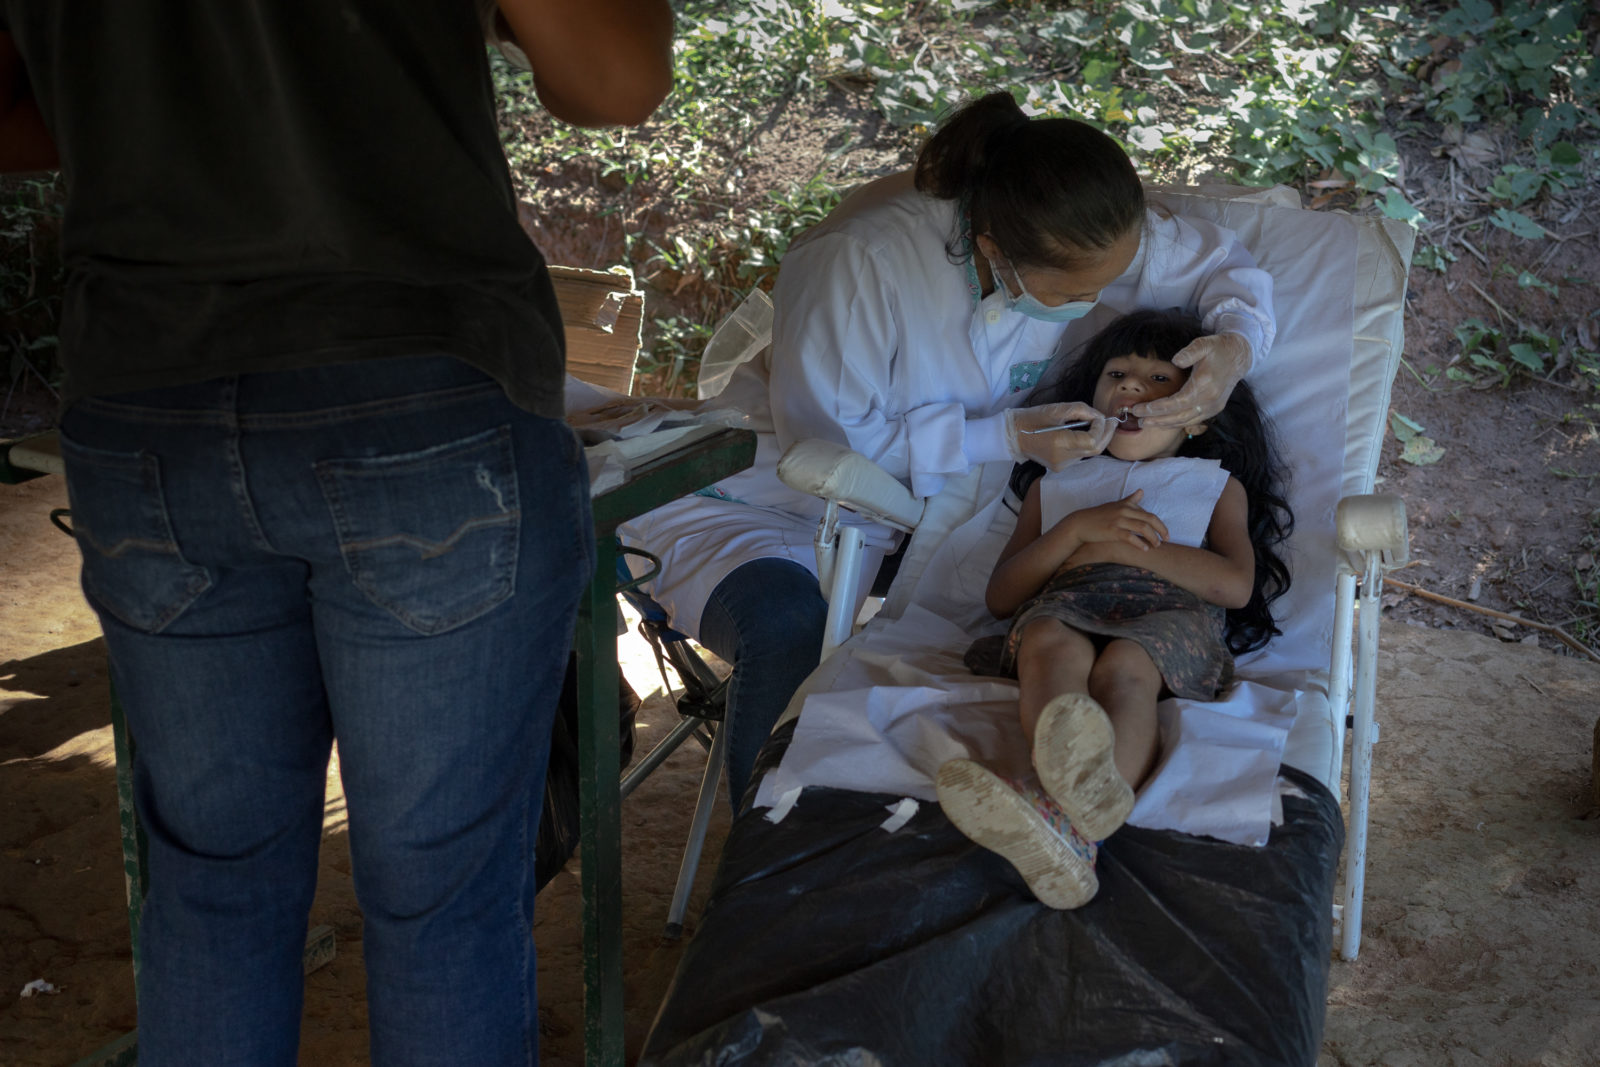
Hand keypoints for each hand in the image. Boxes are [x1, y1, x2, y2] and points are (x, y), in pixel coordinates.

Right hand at [1006, 403, 1115, 470]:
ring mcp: (1062, 465)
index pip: (1092, 440)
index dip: (1101, 428)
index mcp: (1060, 443)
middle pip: (1095, 450)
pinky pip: (1079, 455)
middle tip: (1112, 421)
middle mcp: (1063, 458)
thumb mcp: (1056, 409)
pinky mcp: (1060, 467)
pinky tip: (1083, 434)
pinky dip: (1085, 444)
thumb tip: (1099, 416)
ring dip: (1097, 439)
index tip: (1100, 416)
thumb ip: (1081, 410)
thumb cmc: (1031, 419)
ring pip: (1089, 453)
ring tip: (1098, 425)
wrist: (1012, 436)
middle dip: (1106, 435)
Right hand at [1064, 489, 1168, 550]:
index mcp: (1126, 505)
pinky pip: (1130, 537)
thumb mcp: (1114, 505)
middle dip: (1161, 530)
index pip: (1149, 514)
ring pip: (1143, 528)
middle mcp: (1124, 511)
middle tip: (1167, 539)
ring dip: (1153, 538)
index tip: (1164, 533)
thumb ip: (1129, 500)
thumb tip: (1141, 491)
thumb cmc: (1098, 516)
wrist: (1080, 524)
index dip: (1159, 524)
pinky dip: (1139, 543)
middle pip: (1150, 519)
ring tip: (1156, 545)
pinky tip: (1144, 549)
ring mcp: (1118, 521)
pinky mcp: (1112, 531)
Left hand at [1130, 332, 1250, 428]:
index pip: (1176, 403)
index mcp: (1204, 385)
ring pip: (1185, 421)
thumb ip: (1189, 352)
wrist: (1239, 356)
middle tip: (1138, 420)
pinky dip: (1176, 423)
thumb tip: (1175, 360)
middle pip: (1179, 416)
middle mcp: (1210, 400)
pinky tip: (1163, 422)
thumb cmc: (1217, 348)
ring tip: (1146, 423)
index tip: (1139, 409)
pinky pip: (1193, 420)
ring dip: (1165, 424)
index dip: (1157, 408)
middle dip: (1157, 420)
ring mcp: (1213, 407)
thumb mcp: (1203, 344)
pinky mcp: (1214, 409)